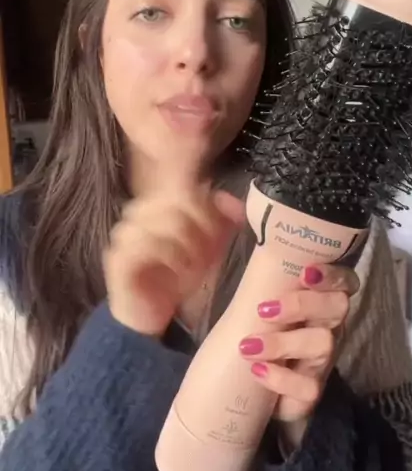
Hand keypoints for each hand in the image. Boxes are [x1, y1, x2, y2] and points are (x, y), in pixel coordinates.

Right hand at [103, 155, 244, 335]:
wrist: (151, 321)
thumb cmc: (178, 281)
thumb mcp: (210, 250)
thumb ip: (222, 222)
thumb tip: (233, 198)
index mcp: (159, 204)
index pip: (179, 176)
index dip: (191, 163)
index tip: (204, 149)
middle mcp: (139, 212)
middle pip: (182, 198)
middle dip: (205, 225)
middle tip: (207, 253)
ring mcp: (126, 234)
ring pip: (170, 220)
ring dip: (191, 246)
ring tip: (193, 268)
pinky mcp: (119, 258)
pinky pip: (151, 245)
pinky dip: (173, 259)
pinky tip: (179, 274)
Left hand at [238, 263, 357, 431]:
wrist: (251, 385)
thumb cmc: (260, 330)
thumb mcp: (261, 300)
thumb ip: (266, 272)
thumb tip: (250, 220)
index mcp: (320, 300)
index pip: (344, 281)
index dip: (332, 275)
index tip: (305, 273)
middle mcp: (328, 327)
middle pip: (337, 307)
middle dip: (303, 304)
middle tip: (264, 310)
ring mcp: (323, 361)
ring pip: (322, 344)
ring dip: (282, 342)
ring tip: (247, 346)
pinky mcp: (312, 391)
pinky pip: (309, 386)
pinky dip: (280, 377)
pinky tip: (256, 370)